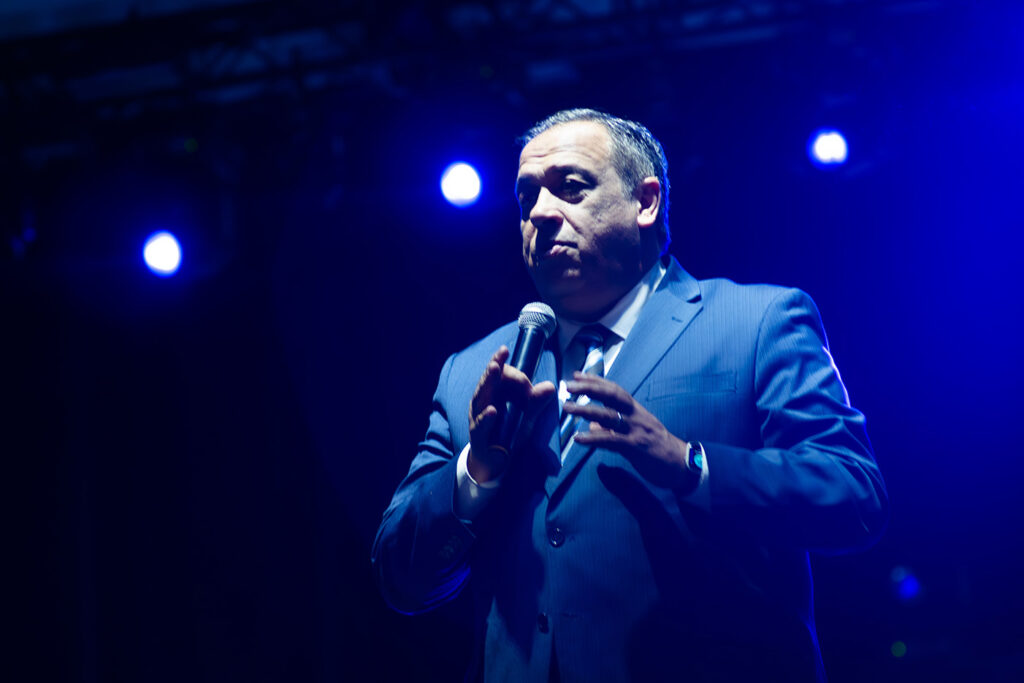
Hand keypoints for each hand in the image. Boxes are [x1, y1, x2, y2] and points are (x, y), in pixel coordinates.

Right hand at [468, 346, 555, 482]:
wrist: (494, 461)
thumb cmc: (507, 432)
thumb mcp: (527, 416)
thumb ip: (537, 401)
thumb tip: (551, 386)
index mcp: (495, 393)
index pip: (500, 373)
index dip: (510, 369)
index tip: (514, 360)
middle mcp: (484, 400)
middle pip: (489, 379)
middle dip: (495, 364)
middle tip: (501, 352)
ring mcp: (478, 415)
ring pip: (481, 395)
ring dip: (488, 381)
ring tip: (494, 368)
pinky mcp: (477, 433)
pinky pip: (481, 423)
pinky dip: (486, 417)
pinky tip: (493, 410)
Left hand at [564, 372, 697, 489]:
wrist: (681, 464)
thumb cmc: (656, 448)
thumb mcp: (635, 433)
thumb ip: (613, 428)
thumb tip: (593, 425)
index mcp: (635, 410)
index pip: (614, 389)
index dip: (595, 381)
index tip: (577, 374)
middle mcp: (635, 415)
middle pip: (611, 395)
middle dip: (589, 388)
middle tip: (568, 385)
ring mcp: (636, 430)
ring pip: (608, 415)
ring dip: (585, 410)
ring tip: (567, 407)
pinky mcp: (636, 447)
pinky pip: (611, 440)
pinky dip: (593, 438)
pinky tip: (578, 438)